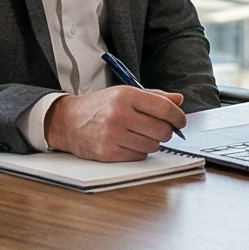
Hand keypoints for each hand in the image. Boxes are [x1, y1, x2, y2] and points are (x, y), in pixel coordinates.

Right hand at [47, 87, 187, 161]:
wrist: (68, 121)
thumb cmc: (99, 106)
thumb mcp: (125, 93)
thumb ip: (154, 96)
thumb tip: (179, 100)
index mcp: (126, 96)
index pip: (164, 108)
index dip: (178, 117)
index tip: (180, 121)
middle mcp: (119, 114)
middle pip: (161, 129)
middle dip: (166, 131)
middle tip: (161, 129)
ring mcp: (113, 135)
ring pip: (152, 145)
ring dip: (152, 142)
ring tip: (141, 134)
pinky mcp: (107, 152)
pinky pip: (139, 156)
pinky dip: (140, 151)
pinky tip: (130, 143)